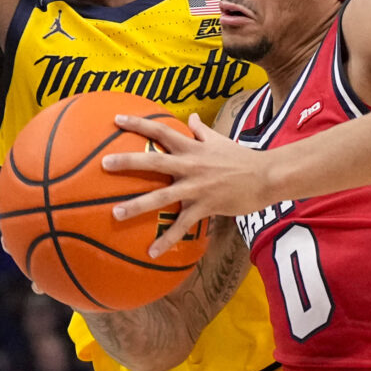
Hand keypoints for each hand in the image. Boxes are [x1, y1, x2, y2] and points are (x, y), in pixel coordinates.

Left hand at [103, 115, 270, 256]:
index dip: (138, 123)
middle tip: (104, 164)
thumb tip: (192, 118)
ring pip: (162, 196)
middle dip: (128, 162)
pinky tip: (152, 252)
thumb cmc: (242, 158)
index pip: (161, 130)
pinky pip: (182, 226)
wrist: (266, 176)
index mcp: (192, 147)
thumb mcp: (220, 140)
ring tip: (115, 213)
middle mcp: (190, 165)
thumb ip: (202, 131)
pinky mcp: (205, 206)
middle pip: (154, 161)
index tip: (115, 119)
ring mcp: (196, 187)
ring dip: (137, 205)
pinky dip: (167, 240)